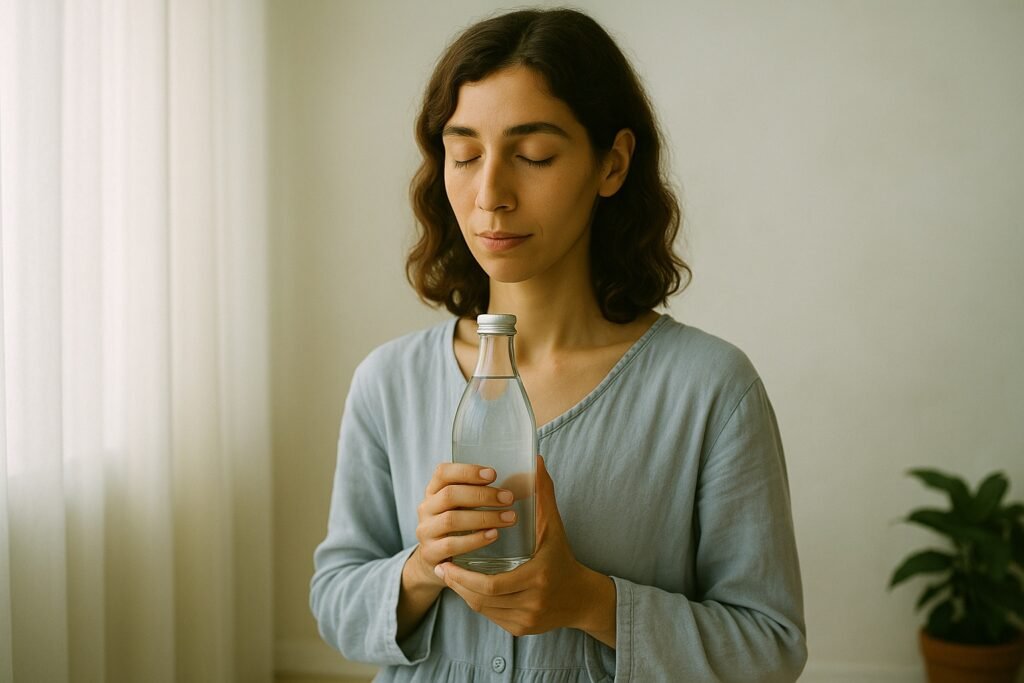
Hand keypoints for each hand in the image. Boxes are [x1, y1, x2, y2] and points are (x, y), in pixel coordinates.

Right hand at [411, 462, 519, 586]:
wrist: (438, 561)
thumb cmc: (460, 526)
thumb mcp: (465, 505)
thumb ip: (484, 488)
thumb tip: (532, 468)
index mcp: (434, 490)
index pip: (443, 472)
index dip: (467, 471)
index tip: (493, 474)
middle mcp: (426, 508)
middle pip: (450, 495)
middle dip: (482, 495)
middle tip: (509, 498)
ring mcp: (426, 531)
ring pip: (451, 520)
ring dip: (483, 517)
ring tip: (508, 518)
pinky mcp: (430, 553)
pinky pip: (451, 545)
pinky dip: (474, 540)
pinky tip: (493, 536)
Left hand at [434, 455, 615, 641]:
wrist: (582, 597)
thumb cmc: (563, 556)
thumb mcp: (554, 525)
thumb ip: (542, 493)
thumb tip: (534, 460)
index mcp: (538, 577)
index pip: (492, 584)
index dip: (465, 577)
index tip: (446, 562)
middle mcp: (532, 604)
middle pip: (483, 600)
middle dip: (458, 585)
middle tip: (441, 568)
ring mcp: (526, 620)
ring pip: (484, 610)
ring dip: (463, 594)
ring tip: (448, 575)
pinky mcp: (521, 630)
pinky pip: (490, 618)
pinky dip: (476, 603)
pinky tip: (464, 589)